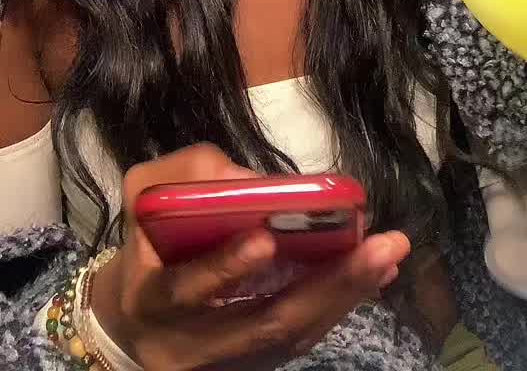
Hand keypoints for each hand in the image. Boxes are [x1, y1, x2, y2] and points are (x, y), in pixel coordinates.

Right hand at [91, 144, 409, 370]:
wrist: (136, 319)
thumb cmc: (148, 242)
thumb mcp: (145, 195)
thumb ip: (192, 178)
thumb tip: (259, 185)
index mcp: (153, 298)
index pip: (185, 289)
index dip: (224, 267)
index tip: (266, 237)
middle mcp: (192, 345)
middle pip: (265, 325)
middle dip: (328, 285)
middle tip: (380, 248)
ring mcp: (230, 363)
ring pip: (294, 336)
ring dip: (346, 294)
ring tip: (387, 255)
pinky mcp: (257, 365)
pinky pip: (303, 337)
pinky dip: (340, 302)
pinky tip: (374, 273)